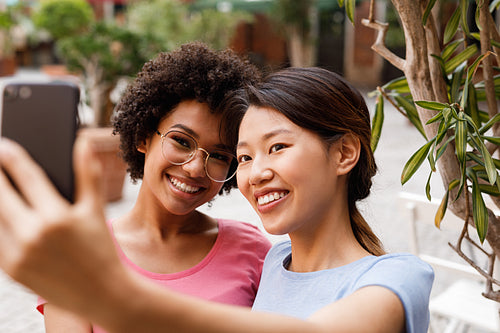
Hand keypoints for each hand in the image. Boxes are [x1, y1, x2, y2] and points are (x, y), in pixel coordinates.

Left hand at [0, 137, 125, 316]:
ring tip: (0, 189)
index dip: (11, 157)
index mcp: (56, 217)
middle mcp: (32, 236)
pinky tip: (3, 213)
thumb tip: (83, 141)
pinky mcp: (10, 270)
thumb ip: (88, 173)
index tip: (3, 145)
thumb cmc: (101, 249)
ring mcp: (17, 255)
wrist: (102, 293)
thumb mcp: (96, 210)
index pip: (26, 177)